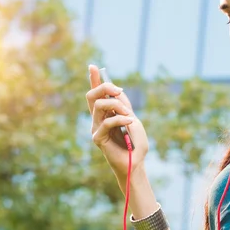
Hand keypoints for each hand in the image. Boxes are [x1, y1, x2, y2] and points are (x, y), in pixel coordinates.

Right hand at [86, 64, 148, 182]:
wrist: (136, 163)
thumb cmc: (136, 144)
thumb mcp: (133, 120)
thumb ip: (124, 107)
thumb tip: (116, 92)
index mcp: (106, 113)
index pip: (97, 94)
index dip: (94, 80)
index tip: (93, 66)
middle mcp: (98, 119)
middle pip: (92, 95)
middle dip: (105, 87)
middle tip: (120, 91)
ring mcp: (96, 128)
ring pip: (98, 105)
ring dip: (116, 105)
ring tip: (128, 114)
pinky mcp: (97, 138)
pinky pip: (106, 122)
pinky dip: (120, 119)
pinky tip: (130, 122)